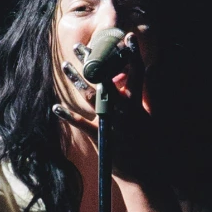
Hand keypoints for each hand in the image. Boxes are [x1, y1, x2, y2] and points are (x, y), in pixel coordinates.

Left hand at [52, 32, 156, 182]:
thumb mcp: (153, 116)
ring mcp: (109, 122)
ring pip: (90, 96)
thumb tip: (156, 69)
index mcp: (136, 103)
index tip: (127, 38)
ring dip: (76, 80)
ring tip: (64, 65)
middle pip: (105, 79)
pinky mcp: (99, 136)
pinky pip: (80, 124)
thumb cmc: (149, 144)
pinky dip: (68, 115)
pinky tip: (55, 106)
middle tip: (81, 46)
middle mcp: (122, 110)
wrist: (144, 173)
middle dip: (93, 61)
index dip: (132, 55)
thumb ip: (151, 92)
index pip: (136, 73)